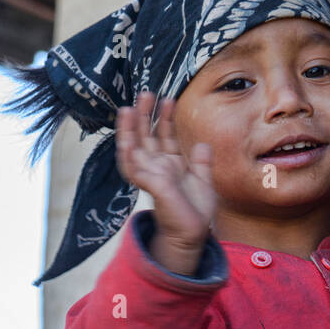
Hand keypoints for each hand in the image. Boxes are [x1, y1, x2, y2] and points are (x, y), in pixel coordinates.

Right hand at [115, 91, 215, 275]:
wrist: (193, 235)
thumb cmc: (195, 213)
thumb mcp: (203, 182)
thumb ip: (201, 163)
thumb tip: (202, 144)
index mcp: (170, 165)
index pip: (164, 136)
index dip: (165, 118)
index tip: (167, 99)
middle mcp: (157, 168)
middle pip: (146, 137)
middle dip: (145, 115)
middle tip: (146, 93)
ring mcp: (151, 177)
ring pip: (133, 149)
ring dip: (129, 130)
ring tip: (128, 108)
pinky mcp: (150, 186)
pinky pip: (133, 168)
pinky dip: (128, 153)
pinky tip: (126, 139)